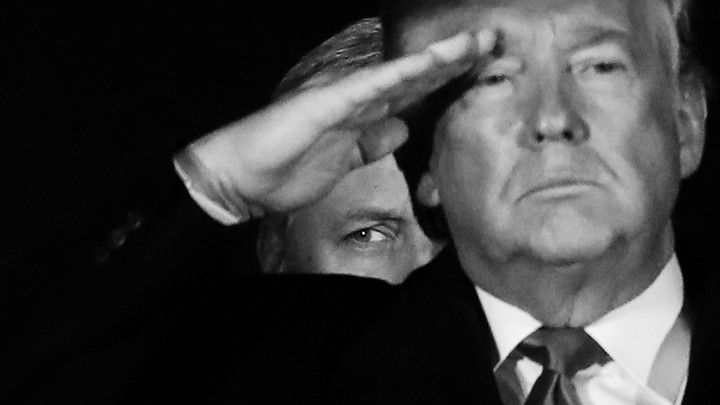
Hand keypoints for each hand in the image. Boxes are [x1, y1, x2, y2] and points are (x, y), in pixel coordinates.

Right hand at [182, 30, 495, 215]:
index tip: (483, 75)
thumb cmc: (286, 170)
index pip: (415, 94)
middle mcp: (358, 100)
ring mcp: (343, 97)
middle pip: (416, 77)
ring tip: (476, 43)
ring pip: (401, 73)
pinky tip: (429, 62)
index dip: (449, 82)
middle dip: (456, 63)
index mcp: (364, 115)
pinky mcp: (327, 103)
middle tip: (494, 46)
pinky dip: (401, 73)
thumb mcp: (346, 161)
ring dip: (439, 58)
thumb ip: (373, 144)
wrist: (242, 178)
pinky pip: (371, 86)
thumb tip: (401, 130)